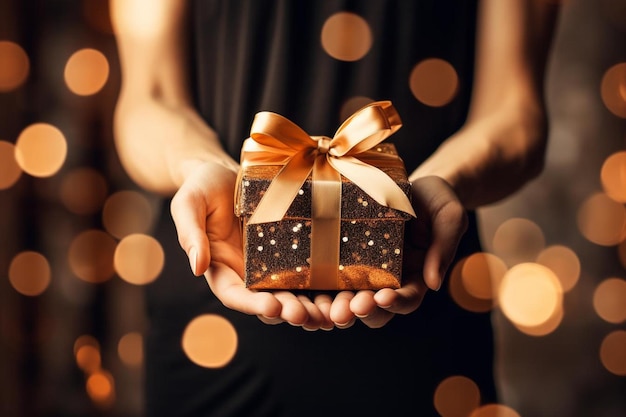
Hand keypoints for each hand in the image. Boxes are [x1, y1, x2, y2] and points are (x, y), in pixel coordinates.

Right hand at [170, 161, 335, 329]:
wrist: (225, 171)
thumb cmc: (202, 186)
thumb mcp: (189, 204)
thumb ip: (191, 234)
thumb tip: (197, 268)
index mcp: (219, 268)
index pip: (234, 295)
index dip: (252, 304)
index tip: (271, 307)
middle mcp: (246, 273)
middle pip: (266, 300)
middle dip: (286, 310)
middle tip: (305, 316)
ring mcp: (269, 263)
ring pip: (289, 293)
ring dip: (307, 306)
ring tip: (326, 315)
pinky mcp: (289, 250)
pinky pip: (304, 272)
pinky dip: (320, 286)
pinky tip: (339, 293)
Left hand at [328, 176, 467, 328]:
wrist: (412, 184)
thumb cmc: (436, 199)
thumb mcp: (449, 215)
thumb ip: (445, 245)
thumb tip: (434, 283)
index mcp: (416, 276)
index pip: (408, 298)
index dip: (397, 302)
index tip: (383, 298)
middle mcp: (389, 279)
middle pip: (375, 307)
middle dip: (361, 311)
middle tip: (347, 310)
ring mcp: (365, 269)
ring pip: (349, 298)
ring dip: (337, 307)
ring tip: (326, 308)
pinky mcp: (344, 256)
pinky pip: (330, 276)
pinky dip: (319, 286)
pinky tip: (305, 287)